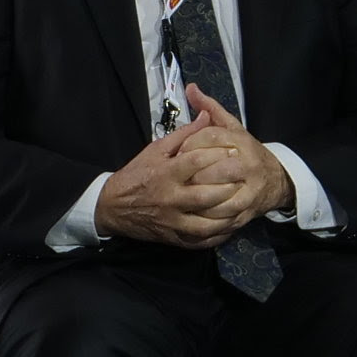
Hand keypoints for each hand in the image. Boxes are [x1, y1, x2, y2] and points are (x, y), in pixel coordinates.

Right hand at [94, 118, 254, 248]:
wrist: (112, 206)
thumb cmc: (136, 174)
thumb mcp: (155, 150)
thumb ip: (183, 135)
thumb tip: (206, 116)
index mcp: (165, 174)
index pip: (196, 162)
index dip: (219, 155)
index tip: (236, 150)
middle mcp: (169, 198)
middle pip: (205, 195)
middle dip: (228, 186)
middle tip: (245, 177)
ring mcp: (172, 221)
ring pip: (206, 223)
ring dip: (227, 214)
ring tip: (242, 202)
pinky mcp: (174, 238)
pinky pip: (200, 241)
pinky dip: (217, 235)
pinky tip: (230, 225)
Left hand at [176, 88, 291, 224]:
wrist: (276, 180)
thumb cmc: (247, 152)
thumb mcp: (231, 127)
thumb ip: (210, 108)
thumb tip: (191, 88)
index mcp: (241, 141)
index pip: (210, 137)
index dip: (190, 143)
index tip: (177, 152)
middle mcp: (247, 164)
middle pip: (213, 167)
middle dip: (191, 173)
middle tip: (176, 177)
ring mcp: (249, 190)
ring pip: (218, 193)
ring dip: (196, 196)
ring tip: (181, 195)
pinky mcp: (246, 211)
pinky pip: (223, 215)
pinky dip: (205, 216)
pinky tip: (191, 213)